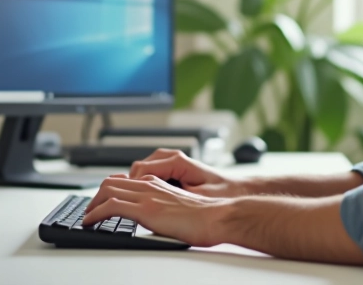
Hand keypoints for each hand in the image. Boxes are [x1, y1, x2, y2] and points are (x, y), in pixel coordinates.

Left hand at [82, 174, 228, 246]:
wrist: (217, 217)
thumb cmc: (206, 216)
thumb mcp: (180, 206)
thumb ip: (164, 206)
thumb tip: (155, 218)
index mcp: (158, 183)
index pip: (125, 181)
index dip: (109, 190)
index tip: (101, 202)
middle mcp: (150, 185)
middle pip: (111, 182)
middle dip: (95, 196)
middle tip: (89, 211)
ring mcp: (147, 195)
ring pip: (108, 190)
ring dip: (91, 204)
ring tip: (86, 217)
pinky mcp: (146, 209)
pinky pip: (111, 206)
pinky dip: (95, 213)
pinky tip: (90, 222)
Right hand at [129, 148, 246, 197]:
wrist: (235, 190)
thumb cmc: (221, 194)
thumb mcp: (197, 198)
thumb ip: (175, 196)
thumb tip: (155, 200)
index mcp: (178, 161)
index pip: (141, 169)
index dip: (131, 186)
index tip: (127, 201)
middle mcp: (174, 157)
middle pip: (138, 168)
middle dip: (131, 185)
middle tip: (128, 204)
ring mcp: (173, 161)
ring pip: (142, 169)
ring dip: (137, 184)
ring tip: (136, 202)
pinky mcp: (174, 168)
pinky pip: (151, 172)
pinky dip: (145, 183)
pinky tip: (147, 198)